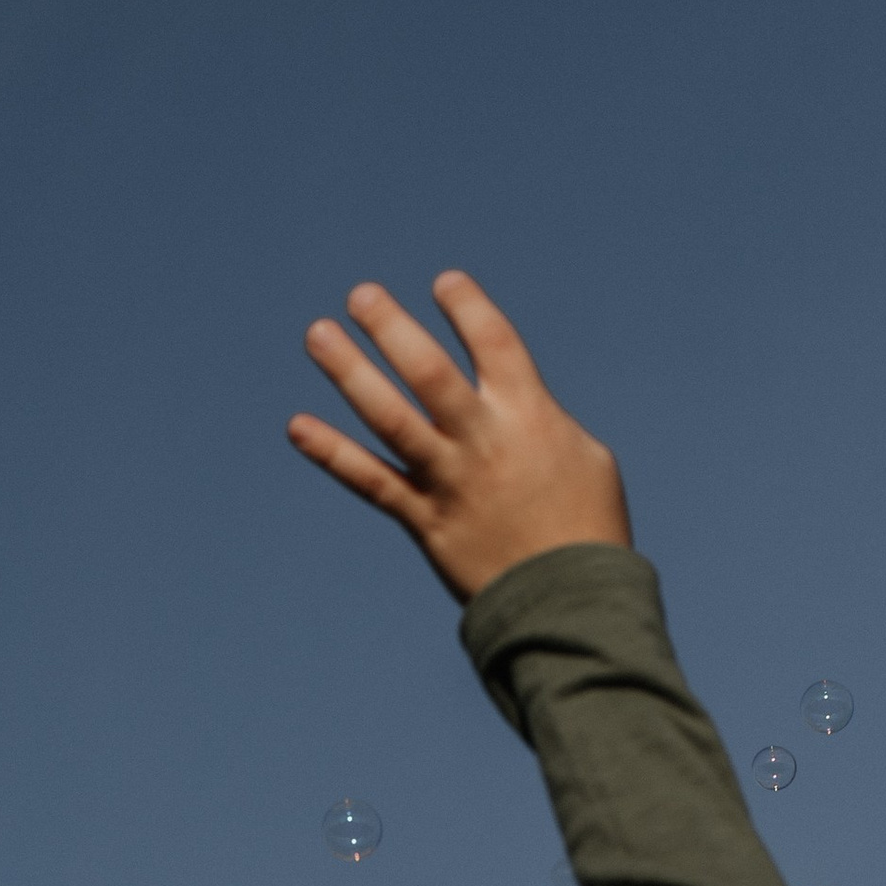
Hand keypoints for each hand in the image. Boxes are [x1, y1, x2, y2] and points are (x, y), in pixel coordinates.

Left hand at [288, 272, 631, 600]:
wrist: (571, 603)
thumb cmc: (588, 526)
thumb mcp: (585, 456)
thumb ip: (540, 418)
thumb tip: (512, 401)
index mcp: (530, 415)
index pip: (494, 342)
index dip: (467, 307)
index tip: (444, 282)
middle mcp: (482, 441)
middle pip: (429, 372)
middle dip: (392, 328)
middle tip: (360, 295)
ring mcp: (448, 481)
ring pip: (389, 418)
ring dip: (350, 372)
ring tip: (317, 334)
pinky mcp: (424, 521)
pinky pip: (370, 482)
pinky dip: (332, 453)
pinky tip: (297, 426)